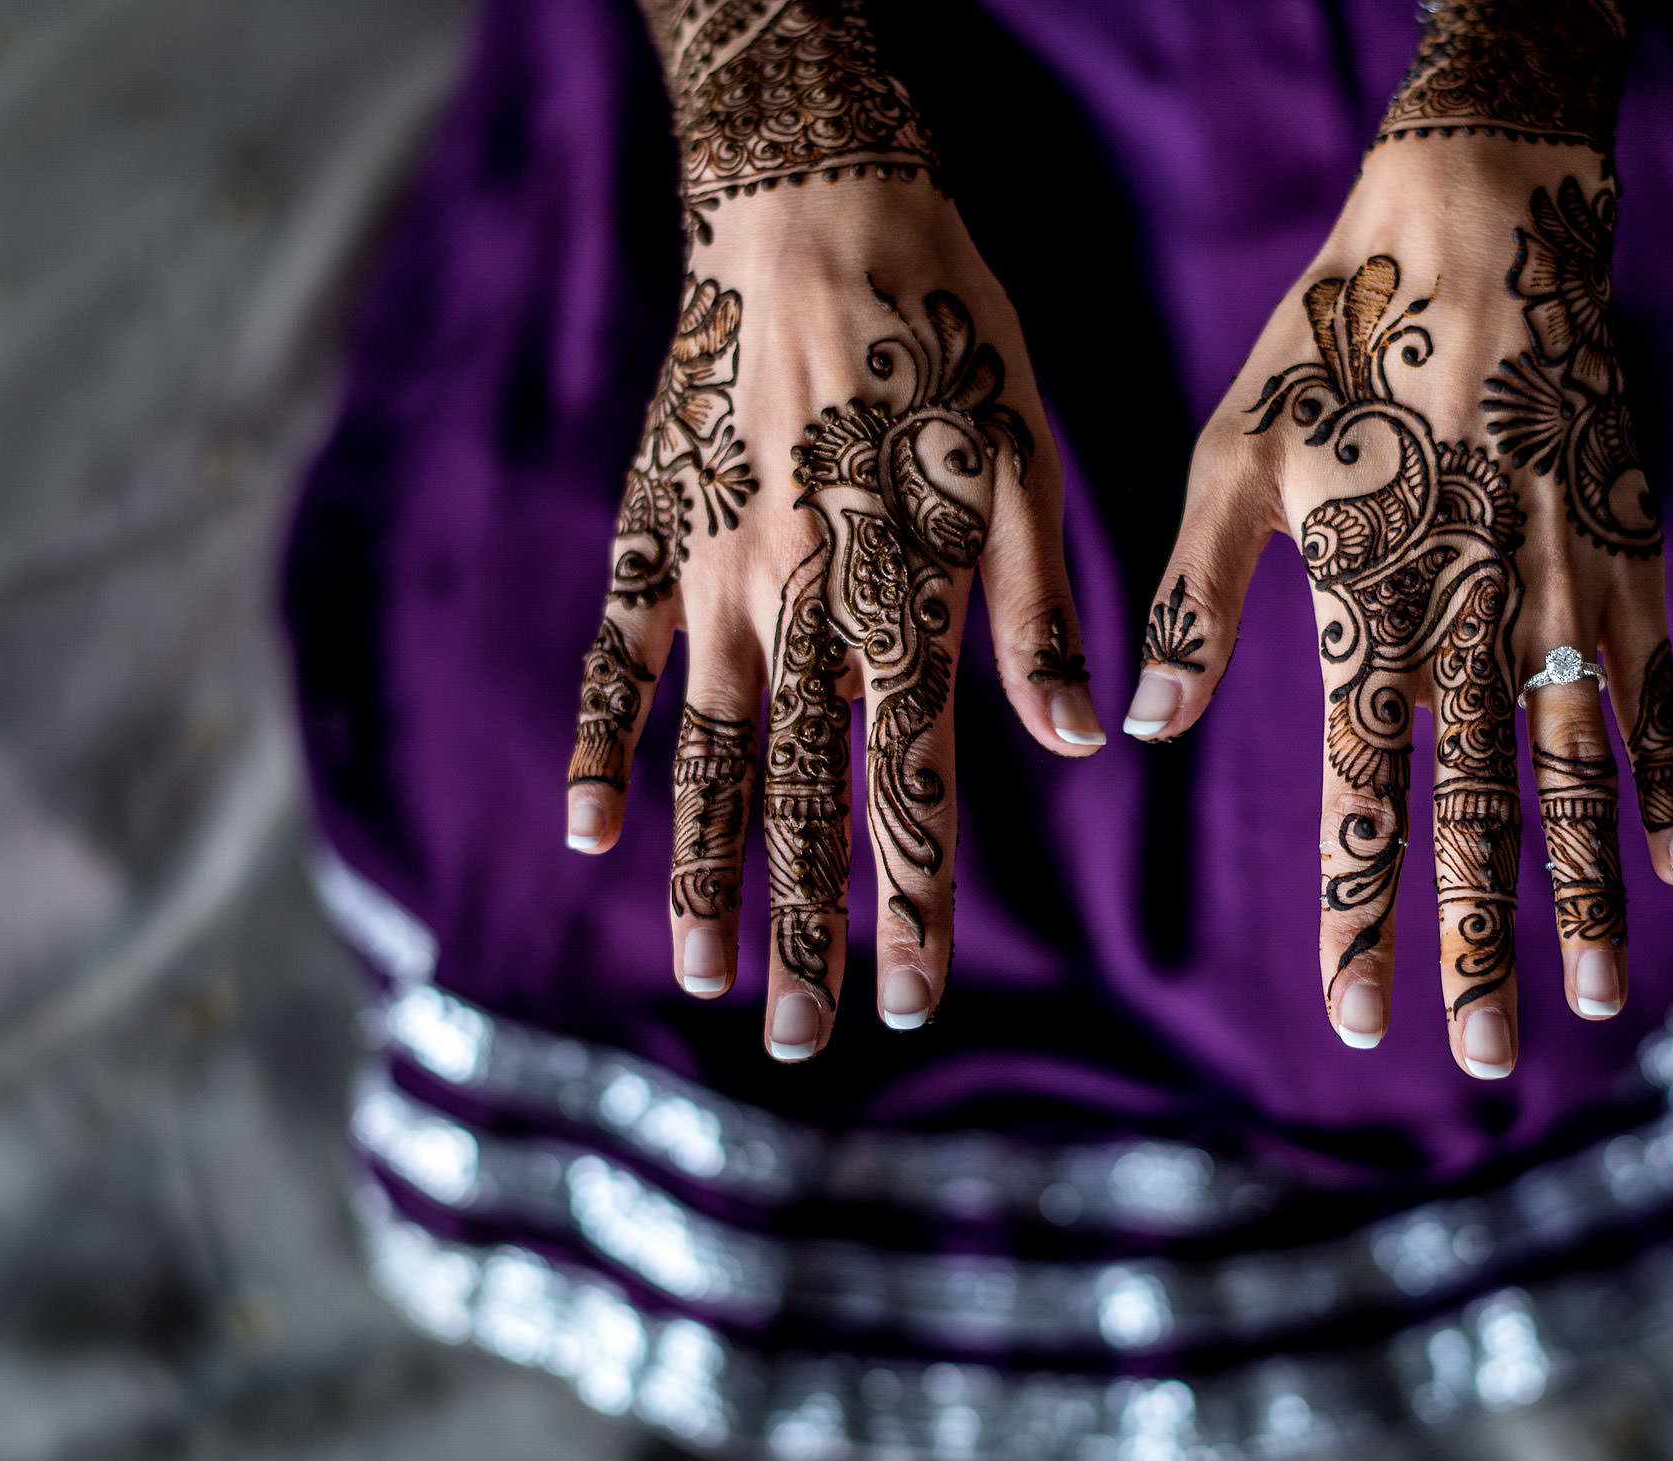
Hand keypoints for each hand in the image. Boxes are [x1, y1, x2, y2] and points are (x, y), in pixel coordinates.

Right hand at [564, 0, 1096, 1061]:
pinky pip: (610, 658)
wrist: (814, 208)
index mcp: (903, 593)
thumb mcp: (1033, 461)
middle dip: (800, 928)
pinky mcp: (648, 533)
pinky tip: (590, 831)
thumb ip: (1041, 611)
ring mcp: (709, 574)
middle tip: (795, 1041)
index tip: (911, 1005)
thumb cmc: (950, 337)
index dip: (909, 903)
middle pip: (798, 797)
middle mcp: (798, 604)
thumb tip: (1082, 746)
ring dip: (703, 871)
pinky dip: (598, 743)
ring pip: (702, 753)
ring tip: (702, 978)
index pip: (908, 785)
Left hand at [1125, 130, 1672, 1081]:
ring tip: (1602, 997)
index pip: (1366, 800)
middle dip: (1482, 945)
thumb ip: (1196, 601)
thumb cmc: (1338, 343)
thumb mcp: (1233, 457)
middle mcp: (1475, 627)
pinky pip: (1656, 696)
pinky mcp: (1628, 565)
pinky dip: (1668, 780)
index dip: (1365, 914)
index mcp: (1371, 612)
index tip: (1360, 1014)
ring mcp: (1566, 602)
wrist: (1488, 228)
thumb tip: (1139, 728)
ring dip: (1590, 895)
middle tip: (1487, 1055)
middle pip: (1481, 819)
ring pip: (1581, 778)